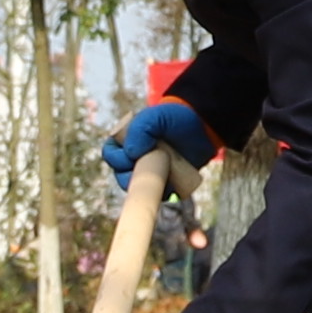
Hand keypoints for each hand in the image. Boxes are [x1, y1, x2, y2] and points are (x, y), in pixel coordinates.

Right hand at [99, 96, 216, 185]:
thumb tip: (130, 153)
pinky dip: (160, 192)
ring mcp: (150, 173)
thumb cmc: (172, 119)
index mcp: (126, 143)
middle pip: (121, 176)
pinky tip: (167, 184)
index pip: (111, 155)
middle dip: (128, 175)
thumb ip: (139, 129)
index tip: (130, 154)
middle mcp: (135, 160)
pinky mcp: (165, 184)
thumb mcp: (153, 118)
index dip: (116, 158)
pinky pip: (158, 195)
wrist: (200, 125)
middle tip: (145, 164)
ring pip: (137, 188)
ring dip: (144, 185)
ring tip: (158, 173)